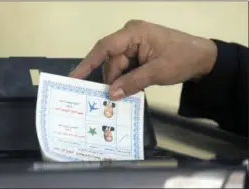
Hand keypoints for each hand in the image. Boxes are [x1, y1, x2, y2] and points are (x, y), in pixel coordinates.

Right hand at [69, 20, 217, 99]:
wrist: (202, 58)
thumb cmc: (182, 59)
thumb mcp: (157, 72)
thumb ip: (132, 82)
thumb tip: (111, 94)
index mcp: (133, 33)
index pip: (105, 48)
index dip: (88, 63)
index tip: (75, 78)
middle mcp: (130, 36)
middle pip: (112, 60)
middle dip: (112, 79)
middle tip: (111, 99)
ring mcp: (134, 44)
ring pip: (118, 66)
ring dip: (120, 81)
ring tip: (124, 95)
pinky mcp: (138, 53)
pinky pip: (126, 67)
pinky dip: (126, 79)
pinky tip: (128, 89)